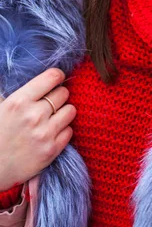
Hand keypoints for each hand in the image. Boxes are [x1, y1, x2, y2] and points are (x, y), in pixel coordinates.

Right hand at [0, 68, 75, 191]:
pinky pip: (70, 131)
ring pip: (71, 110)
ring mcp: (44, 133)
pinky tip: (52, 133)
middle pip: (63, 93)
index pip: (52, 77)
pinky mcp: (51, 150)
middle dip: (58, 96)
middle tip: (51, 103)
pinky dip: (63, 131)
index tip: (56, 80)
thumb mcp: (2, 107)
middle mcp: (34, 115)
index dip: (57, 76)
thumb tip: (43, 80)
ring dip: (64, 112)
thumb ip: (22, 93)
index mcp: (19, 101)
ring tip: (53, 117)